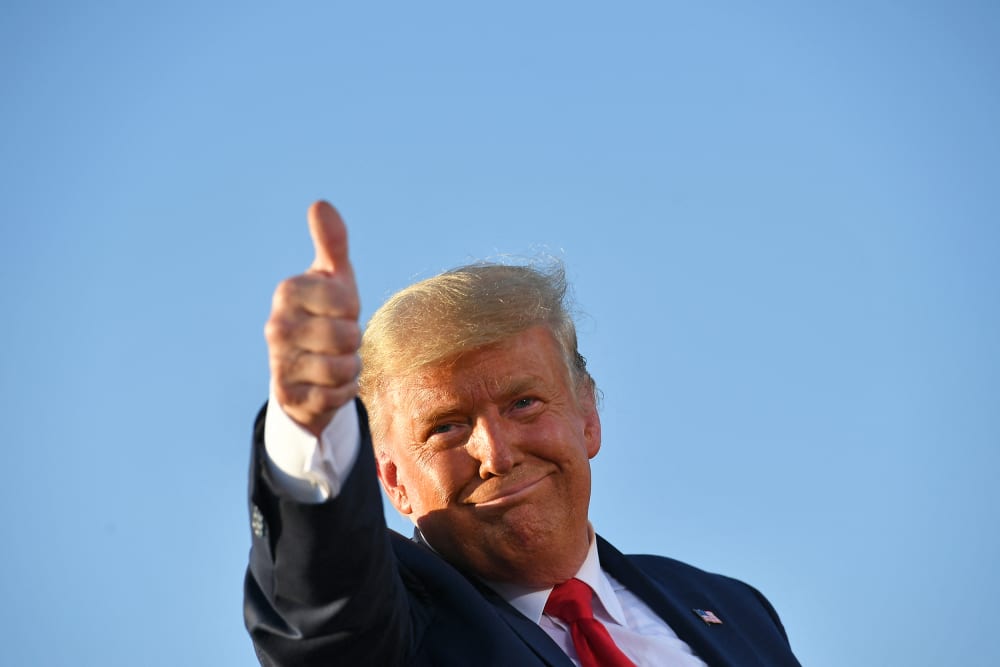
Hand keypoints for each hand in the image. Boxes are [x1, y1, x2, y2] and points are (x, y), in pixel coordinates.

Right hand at [265, 201, 360, 435]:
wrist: (303, 371)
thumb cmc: (326, 315)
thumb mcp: (333, 278)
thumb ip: (332, 243)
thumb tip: (320, 203)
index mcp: (288, 291)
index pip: (345, 300)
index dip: (352, 308)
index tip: (339, 310)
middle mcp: (276, 326)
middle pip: (346, 336)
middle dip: (353, 341)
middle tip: (338, 339)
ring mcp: (279, 363)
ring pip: (343, 368)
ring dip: (350, 367)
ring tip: (335, 360)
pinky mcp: (289, 397)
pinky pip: (338, 395)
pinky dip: (344, 391)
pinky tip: (328, 384)